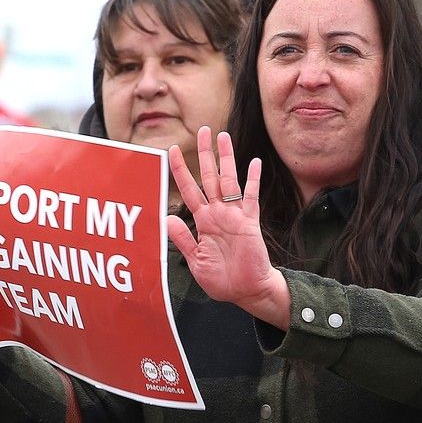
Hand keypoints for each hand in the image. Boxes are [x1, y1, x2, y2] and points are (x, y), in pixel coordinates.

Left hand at [166, 126, 289, 329]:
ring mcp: (234, 216)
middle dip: (205, 154)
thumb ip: (183, 239)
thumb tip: (166, 217)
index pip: (189, 189)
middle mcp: (217, 213)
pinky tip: (254, 162)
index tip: (170, 150)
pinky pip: (251, 197)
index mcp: (202, 221)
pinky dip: (252, 180)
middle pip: (209, 177)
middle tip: (204, 130)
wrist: (246, 292)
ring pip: (229, 180)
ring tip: (224, 137)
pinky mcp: (250, 222)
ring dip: (227, 159)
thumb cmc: (222, 279)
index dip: (179, 170)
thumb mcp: (195, 261)